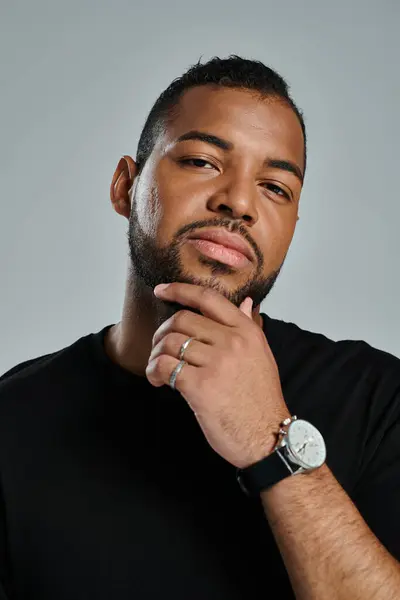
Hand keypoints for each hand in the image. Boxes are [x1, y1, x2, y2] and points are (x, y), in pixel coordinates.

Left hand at [146, 282, 290, 468]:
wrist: (269, 437)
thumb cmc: (261, 399)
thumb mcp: (262, 356)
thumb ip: (249, 327)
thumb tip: (246, 302)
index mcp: (246, 331)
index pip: (208, 298)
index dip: (179, 290)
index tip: (162, 290)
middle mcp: (232, 342)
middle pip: (181, 320)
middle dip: (162, 332)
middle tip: (159, 348)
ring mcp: (216, 363)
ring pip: (170, 343)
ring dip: (156, 355)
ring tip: (159, 369)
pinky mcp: (201, 386)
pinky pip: (165, 367)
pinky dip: (154, 371)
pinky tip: (158, 380)